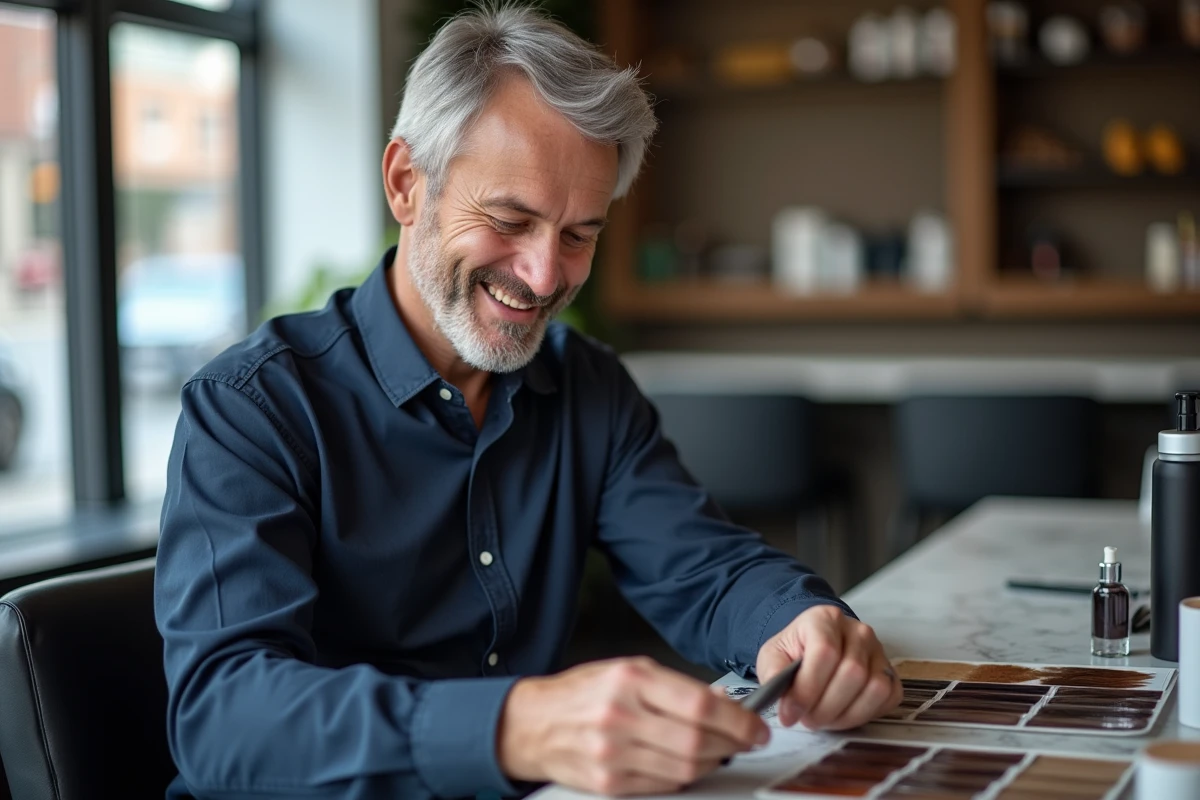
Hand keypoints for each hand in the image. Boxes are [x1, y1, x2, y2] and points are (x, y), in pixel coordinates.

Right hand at [497, 656, 769, 795]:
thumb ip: (673, 687)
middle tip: (747, 741)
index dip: (738, 720)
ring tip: (719, 751)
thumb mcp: (627, 671)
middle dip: (733, 744)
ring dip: (713, 763)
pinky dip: (684, 777)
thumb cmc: (583, 693)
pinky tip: (687, 764)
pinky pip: (664, 786)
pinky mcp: (609, 784)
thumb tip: (723, 706)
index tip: (755, 726)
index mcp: (630, 681)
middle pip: (697, 741)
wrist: (533, 723)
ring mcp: (614, 754)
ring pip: (685, 769)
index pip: (700, 704)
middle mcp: (621, 716)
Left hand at [756, 604, 901, 730]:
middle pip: (852, 673)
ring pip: (874, 688)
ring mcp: (878, 651)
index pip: (824, 653)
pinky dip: (866, 714)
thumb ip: (774, 673)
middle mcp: (857, 631)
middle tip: (807, 719)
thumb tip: (784, 702)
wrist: (815, 645)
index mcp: (825, 619)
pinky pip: (889, 697)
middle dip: (825, 707)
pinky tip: (843, 714)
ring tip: (824, 718)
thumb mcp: (774, 655)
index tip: (791, 712)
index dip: (807, 689)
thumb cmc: (796, 650)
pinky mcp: (891, 672)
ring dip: (846, 714)